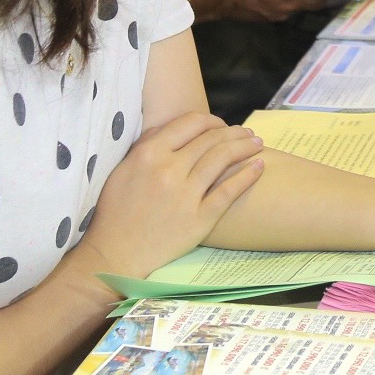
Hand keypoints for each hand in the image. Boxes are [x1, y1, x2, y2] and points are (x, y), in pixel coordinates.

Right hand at [71, 112, 263, 278]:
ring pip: (223, 159)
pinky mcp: (199, 219)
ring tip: (256, 144)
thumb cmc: (116, 211)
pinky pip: (228, 192)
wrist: (115, 254)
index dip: (211, 120)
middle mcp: (169, 170)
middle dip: (233, 132)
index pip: (191, 123)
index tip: (220, 125)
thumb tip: (172, 126)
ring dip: (245, 147)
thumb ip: (147, 144)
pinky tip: (259, 167)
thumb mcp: (123, 169)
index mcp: (150, 154)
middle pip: (211, 139)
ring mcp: (186, 195)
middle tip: (246, 134)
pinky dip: (247, 176)